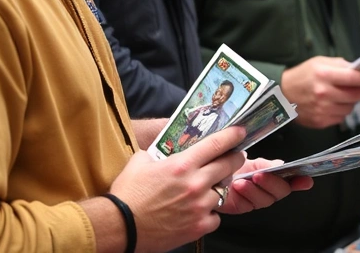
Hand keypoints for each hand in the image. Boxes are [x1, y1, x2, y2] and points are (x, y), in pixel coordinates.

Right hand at [106, 126, 248, 252]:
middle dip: (235, 158)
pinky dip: (210, 214)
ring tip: (207, 189)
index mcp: (183, 165)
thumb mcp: (140, 162)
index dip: (233, 135)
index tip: (240, 132)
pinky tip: (199, 212)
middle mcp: (196, 184)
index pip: (217, 144)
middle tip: (234, 157)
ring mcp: (200, 206)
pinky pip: (216, 217)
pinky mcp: (199, 227)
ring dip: (218, 189)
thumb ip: (158, 153)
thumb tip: (163, 149)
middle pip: (230, 165)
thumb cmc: (127, 194)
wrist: (119, 227)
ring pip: (224, 192)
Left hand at [220, 158, 313, 213]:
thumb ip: (266, 164)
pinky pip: (248, 205)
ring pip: (265, 199)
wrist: (210, 170)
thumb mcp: (249, 159)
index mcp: (272, 174)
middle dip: (272, 183)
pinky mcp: (242, 206)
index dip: (300, 181)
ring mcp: (256, 199)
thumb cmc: (230, 163)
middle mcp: (267, 188)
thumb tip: (281, 165)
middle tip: (259, 175)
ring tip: (243, 180)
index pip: (291, 180)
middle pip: (280, 191)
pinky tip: (236, 187)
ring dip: (255, 190)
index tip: (306, 180)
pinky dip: (243, 195)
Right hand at [280, 56, 359, 128]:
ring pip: (349, 108)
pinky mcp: (320, 122)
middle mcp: (324, 93)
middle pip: (354, 96)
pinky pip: (340, 118)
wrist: (281, 94)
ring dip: (352, 102)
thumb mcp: (320, 62)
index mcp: (324, 75)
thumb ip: (341, 65)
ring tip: (348, 96)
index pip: (353, 78)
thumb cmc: (303, 75)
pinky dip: (341, 111)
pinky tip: (336, 105)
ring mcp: (322, 110)